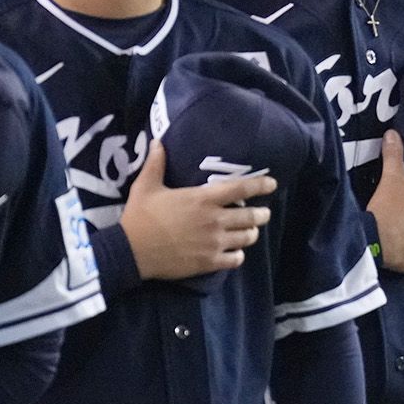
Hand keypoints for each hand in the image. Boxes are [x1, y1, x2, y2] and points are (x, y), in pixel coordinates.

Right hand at [121, 142, 273, 281]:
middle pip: (252, 216)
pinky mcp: (209, 262)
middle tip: (262, 213)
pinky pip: (236, 259)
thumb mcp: (146, 186)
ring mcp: (214, 242)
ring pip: (248, 238)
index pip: (241, 188)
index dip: (260, 185)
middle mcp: (215, 220)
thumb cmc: (139, 217)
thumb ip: (156, 164)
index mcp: (203, 199)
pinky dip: (238, 255)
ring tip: (249, 232)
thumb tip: (157, 142)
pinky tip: (234, 252)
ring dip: (251, 233)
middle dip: (261, 214)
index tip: (272, 183)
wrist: (131, 252)